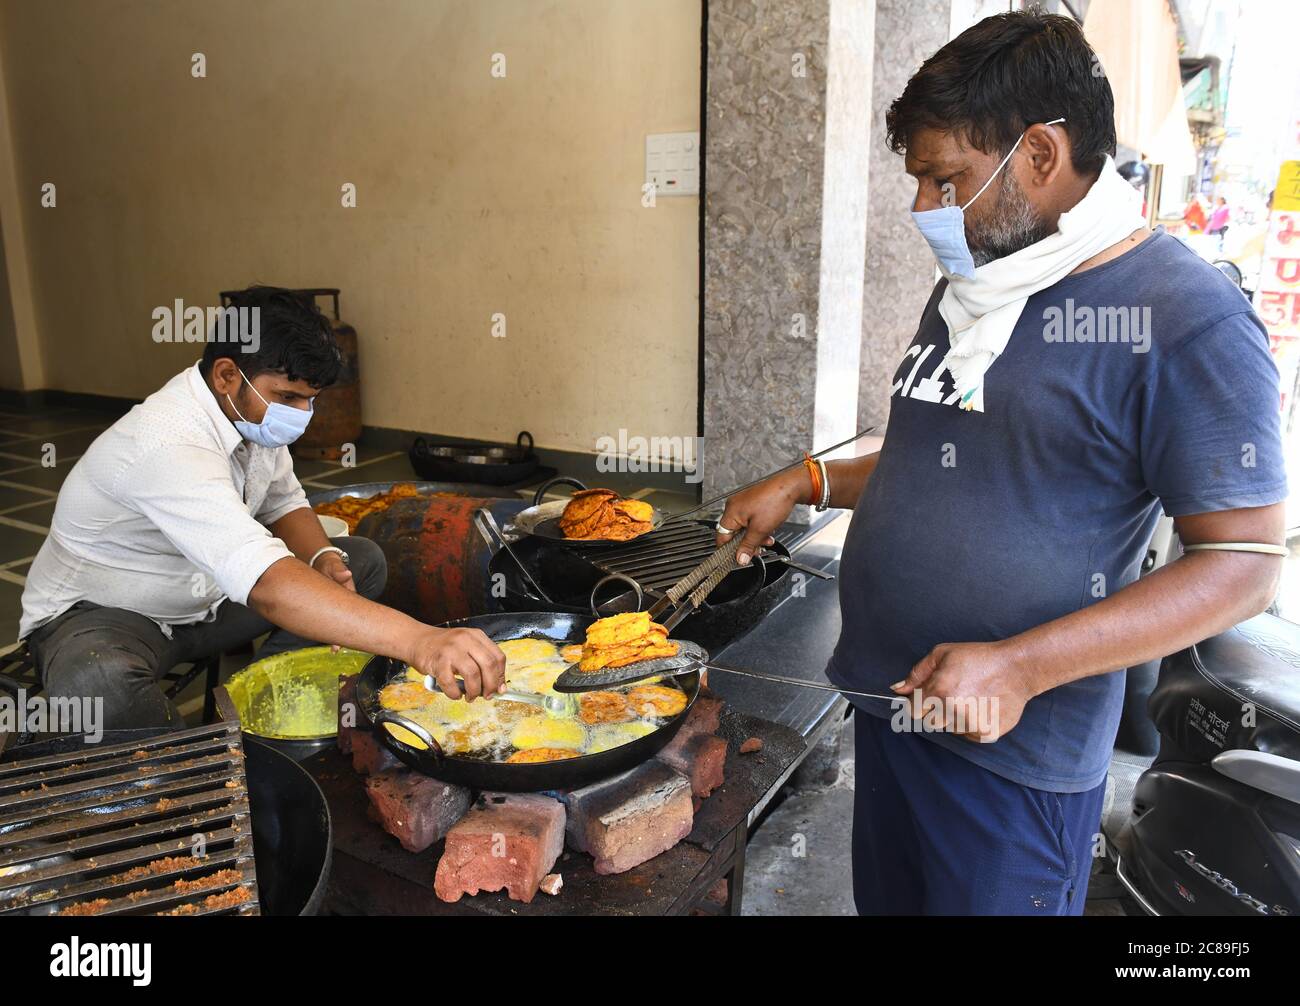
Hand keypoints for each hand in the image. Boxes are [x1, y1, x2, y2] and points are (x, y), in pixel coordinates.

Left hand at [315, 553, 354, 651]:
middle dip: (343, 635)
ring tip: (334, 650)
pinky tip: (322, 638)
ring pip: (337, 623)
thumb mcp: (333, 566)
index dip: (352, 624)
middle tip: (336, 649)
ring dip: (334, 635)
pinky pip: (328, 621)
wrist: (322, 565)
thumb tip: (346, 574)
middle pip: (346, 621)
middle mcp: (344, 603)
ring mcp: (336, 606)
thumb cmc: (330, 566)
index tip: (347, 635)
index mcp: (349, 593)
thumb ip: (338, 570)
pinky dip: (326, 629)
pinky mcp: (327, 608)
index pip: (352, 611)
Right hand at [407, 626, 506, 700]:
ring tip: (470, 696)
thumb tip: (499, 687)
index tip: (499, 688)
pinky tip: (455, 694)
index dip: (500, 676)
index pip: (498, 657)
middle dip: (490, 685)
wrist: (417, 641)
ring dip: (474, 691)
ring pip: (473, 674)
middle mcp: (466, 640)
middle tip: (487, 695)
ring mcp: (451, 649)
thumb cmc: (444, 648)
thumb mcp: (467, 648)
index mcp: (476, 636)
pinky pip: (451, 682)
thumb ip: (482, 663)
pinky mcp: (438, 661)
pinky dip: (455, 693)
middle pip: (488, 665)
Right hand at [713, 467, 811, 564]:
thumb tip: (740, 558)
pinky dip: (758, 527)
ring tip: (766, 539)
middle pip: (734, 533)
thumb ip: (748, 546)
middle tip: (757, 550)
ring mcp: (743, 503)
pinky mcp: (752, 502)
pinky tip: (768, 530)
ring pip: (744, 528)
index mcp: (731, 512)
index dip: (730, 550)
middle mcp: (734, 506)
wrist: (791, 487)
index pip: (722, 537)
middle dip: (747, 543)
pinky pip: (751, 520)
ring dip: (755, 536)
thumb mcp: (760, 530)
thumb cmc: (775, 501)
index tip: (739, 558)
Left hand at [890, 641, 1032, 741]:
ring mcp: (970, 725)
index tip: (928, 697)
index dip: (919, 703)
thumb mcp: (943, 654)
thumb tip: (897, 689)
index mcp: (938, 690)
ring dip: (953, 717)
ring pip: (948, 729)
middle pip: (929, 722)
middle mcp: (952, 710)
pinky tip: (981, 706)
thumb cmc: (979, 657)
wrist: (1017, 669)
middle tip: (954, 694)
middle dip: (935, 710)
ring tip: (970, 698)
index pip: (913, 710)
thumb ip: (917, 673)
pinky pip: (967, 735)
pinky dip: (970, 725)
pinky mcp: (985, 735)